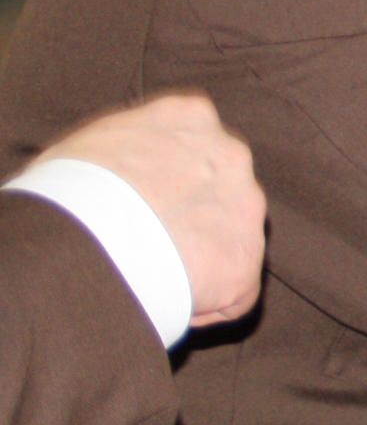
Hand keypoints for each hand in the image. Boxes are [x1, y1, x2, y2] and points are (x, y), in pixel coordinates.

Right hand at [37, 92, 265, 326]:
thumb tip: (107, 178)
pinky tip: (170, 306)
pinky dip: (207, 304)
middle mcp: (227, 153)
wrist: (82, 236)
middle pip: (218, 190)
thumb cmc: (65, 192)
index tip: (142, 208)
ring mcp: (244, 205)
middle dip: (190, 218)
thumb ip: (122, 155)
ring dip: (200, 261)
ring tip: (154, 280)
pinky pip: (234, 291)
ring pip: (230, 239)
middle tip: (148, 248)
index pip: (192, 148)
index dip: (167, 183)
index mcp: (188, 118)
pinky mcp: (244, 260)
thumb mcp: (90, 148)